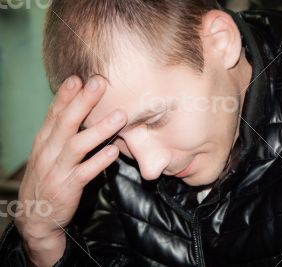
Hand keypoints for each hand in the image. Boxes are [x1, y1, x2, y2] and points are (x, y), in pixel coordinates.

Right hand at [15, 76, 126, 265]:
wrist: (36, 215)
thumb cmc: (47, 177)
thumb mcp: (48, 151)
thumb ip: (62, 132)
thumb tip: (80, 107)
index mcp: (44, 140)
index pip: (55, 113)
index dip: (66, 95)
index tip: (79, 77)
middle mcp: (49, 151)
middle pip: (66, 123)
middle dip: (83, 102)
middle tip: (100, 84)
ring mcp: (58, 169)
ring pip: (77, 146)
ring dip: (98, 129)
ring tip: (119, 116)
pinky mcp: (68, 187)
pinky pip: (85, 172)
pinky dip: (99, 161)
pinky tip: (113, 151)